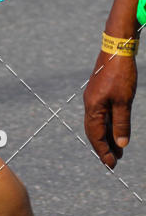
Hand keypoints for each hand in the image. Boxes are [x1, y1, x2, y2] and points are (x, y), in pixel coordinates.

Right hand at [83, 50, 136, 167]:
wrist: (117, 50)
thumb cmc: (120, 75)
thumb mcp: (124, 102)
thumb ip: (121, 124)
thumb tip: (121, 144)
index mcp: (93, 107)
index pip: (96, 135)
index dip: (104, 151)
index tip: (112, 165)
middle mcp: (90, 103)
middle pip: (94, 131)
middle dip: (103, 147)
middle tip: (114, 162)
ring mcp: (94, 97)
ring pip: (98, 123)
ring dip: (106, 137)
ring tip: (117, 150)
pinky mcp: (100, 92)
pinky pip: (101, 114)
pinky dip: (108, 126)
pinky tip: (116, 130)